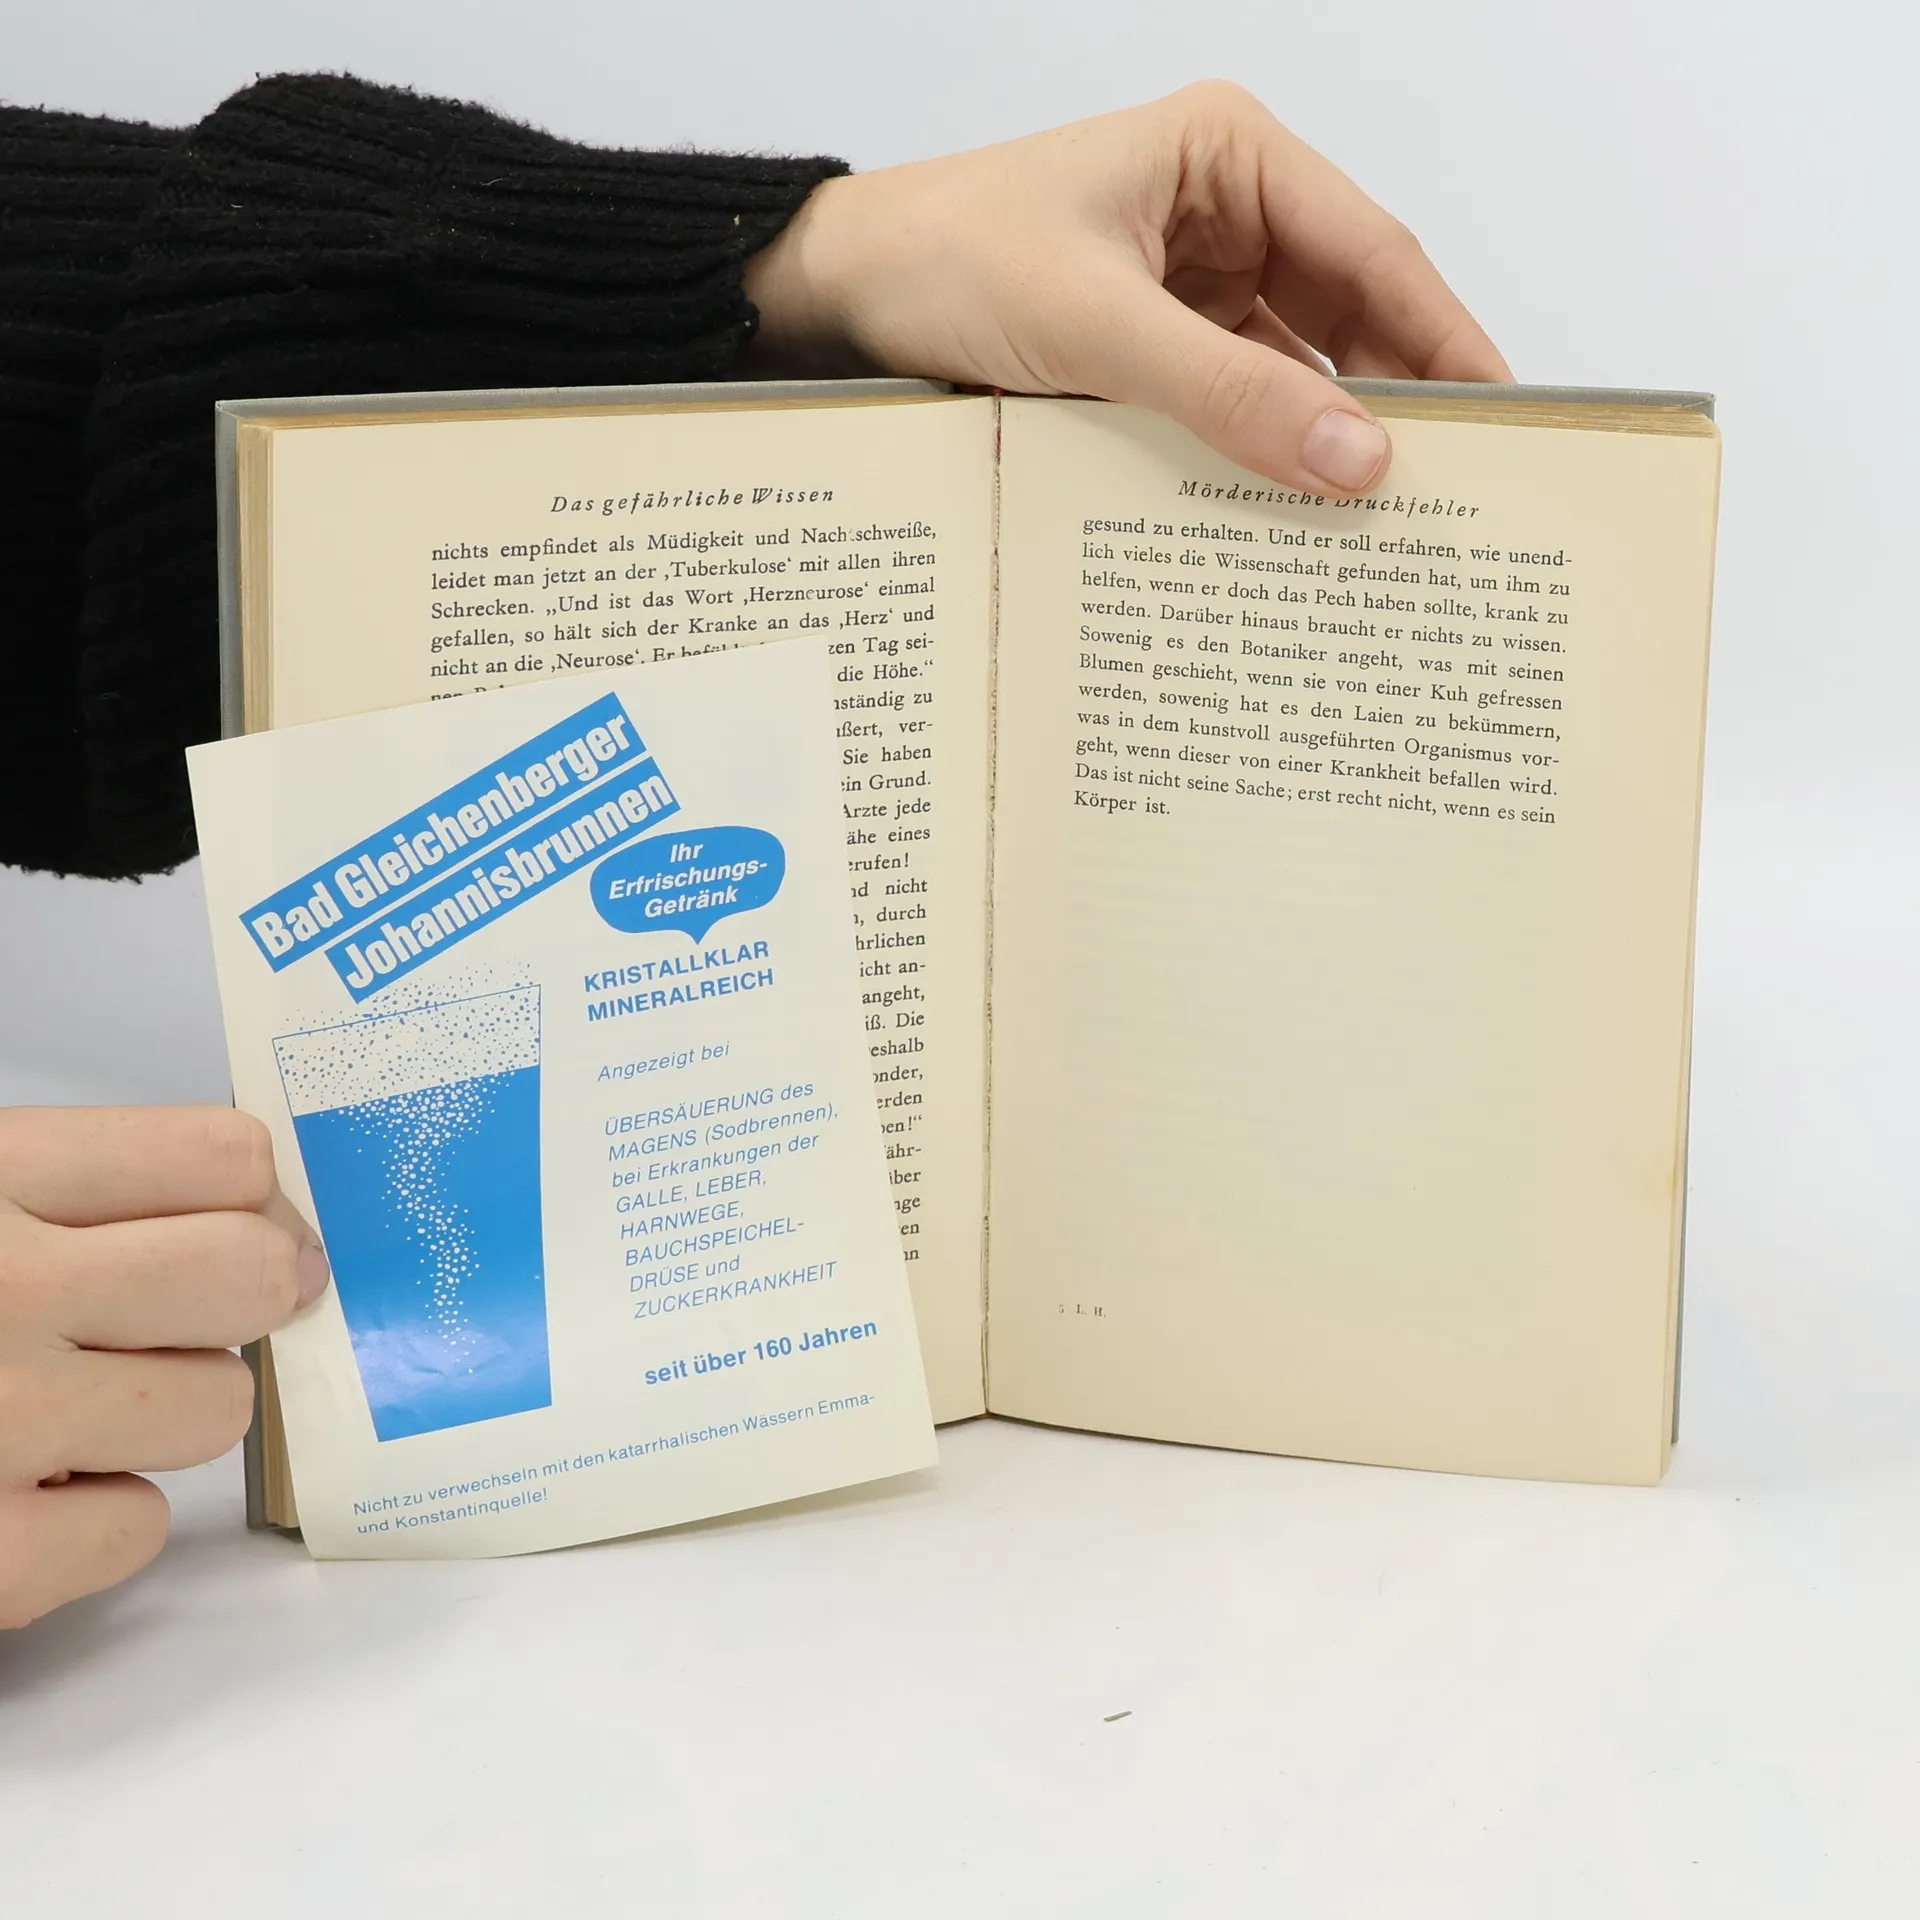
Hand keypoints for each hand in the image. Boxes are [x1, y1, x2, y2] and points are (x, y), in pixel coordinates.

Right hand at [0, 1107, 328, 1628]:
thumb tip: (258, 1215)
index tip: (249, 1227)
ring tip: (71, 1407)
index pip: (226, 1158)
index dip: (256, 1201)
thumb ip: (89, 1195)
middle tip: (185, 1319)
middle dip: (242, 1302)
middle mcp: (8, 1290)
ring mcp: (0, 1426)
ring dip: (168, 1414)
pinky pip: (140, 1531)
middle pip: (255, 1276)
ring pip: (219, 1408)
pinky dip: (94, 1522)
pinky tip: (25, 1489)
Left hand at [746, 80, 1511, 495]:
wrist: (839, 300)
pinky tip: (1290, 513)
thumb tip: (1356, 458)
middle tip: (1455, 493)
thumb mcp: (1095, 326)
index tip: (1503, 420)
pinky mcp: (1156, 345)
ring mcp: (1192, 283)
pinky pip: (1235, 402)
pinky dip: (1262, 453)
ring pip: (1295, 368)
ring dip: (1327, 438)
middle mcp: (1225, 212)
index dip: (1444, 339)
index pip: (1373, 252)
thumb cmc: (946, 260)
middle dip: (1396, 399)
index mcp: (1230, 157)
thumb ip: (1227, 392)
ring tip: (1384, 523)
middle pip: (1348, 315)